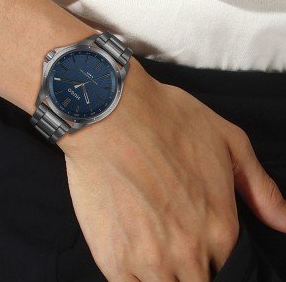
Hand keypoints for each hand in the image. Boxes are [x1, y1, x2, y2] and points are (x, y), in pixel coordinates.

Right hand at [58, 59, 285, 280]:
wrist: (109, 113)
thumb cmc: (165, 120)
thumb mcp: (227, 140)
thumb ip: (259, 188)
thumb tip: (284, 222)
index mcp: (219, 227)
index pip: (227, 270)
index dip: (212, 257)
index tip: (197, 242)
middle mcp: (188, 252)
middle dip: (190, 269)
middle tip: (172, 240)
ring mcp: (148, 259)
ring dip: (161, 274)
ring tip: (149, 242)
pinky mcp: (112, 257)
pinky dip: (134, 278)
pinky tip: (131, 252)